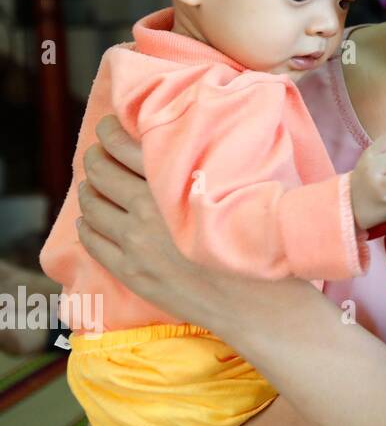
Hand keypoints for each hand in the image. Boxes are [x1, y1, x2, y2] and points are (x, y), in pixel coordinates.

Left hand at [76, 114, 320, 333]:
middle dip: (95, 156)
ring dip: (89, 188)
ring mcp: (135, 244)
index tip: (109, 125)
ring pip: (90, 205)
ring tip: (95, 183)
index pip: (123, 145)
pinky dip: (86, 225)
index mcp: (175, 183)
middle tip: (99, 152)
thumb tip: (177, 144)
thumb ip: (203, 163)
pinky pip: (92, 241)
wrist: (256, 299)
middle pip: (100, 171)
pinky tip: (92, 221)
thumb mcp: (237, 188)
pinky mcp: (131, 272)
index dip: (109, 130)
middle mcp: (148, 209)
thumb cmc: (258, 236)